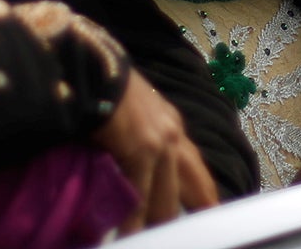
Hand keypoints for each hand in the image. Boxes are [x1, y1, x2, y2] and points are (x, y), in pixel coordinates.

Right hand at [91, 69, 218, 230]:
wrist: (90, 68)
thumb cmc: (102, 89)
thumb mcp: (130, 117)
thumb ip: (137, 145)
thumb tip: (127, 174)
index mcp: (172, 126)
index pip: (196, 171)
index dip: (204, 197)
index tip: (210, 215)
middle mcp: (174, 135)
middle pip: (192, 188)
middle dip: (189, 215)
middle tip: (185, 237)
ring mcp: (161, 143)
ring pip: (166, 200)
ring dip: (159, 224)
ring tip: (155, 241)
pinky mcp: (143, 151)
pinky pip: (140, 198)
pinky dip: (133, 222)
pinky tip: (130, 237)